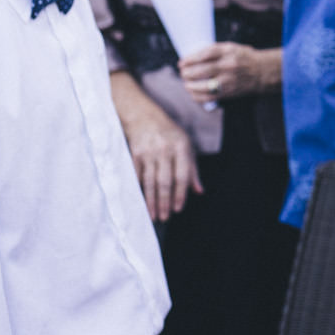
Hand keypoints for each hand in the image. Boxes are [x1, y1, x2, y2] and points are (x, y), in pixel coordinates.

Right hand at [120, 100, 199, 222]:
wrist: (145, 117)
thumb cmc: (170, 134)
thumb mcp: (186, 146)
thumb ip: (192, 169)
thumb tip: (199, 191)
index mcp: (181, 148)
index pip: (182, 175)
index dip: (181, 194)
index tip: (178, 209)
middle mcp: (165, 150)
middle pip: (165, 181)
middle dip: (165, 202)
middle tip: (165, 217)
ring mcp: (148, 152)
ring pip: (150, 181)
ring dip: (151, 201)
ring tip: (153, 215)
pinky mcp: (135, 154)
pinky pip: (136, 176)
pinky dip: (138, 190)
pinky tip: (139, 202)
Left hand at [180, 43, 278, 102]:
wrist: (261, 72)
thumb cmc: (244, 58)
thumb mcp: (231, 47)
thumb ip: (214, 50)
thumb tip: (192, 56)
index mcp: (228, 52)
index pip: (205, 54)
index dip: (190, 59)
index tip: (182, 62)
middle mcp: (228, 66)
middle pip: (201, 71)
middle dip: (187, 73)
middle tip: (182, 72)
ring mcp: (228, 80)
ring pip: (203, 86)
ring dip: (189, 85)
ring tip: (186, 83)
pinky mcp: (228, 92)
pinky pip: (208, 97)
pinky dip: (197, 96)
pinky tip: (193, 93)